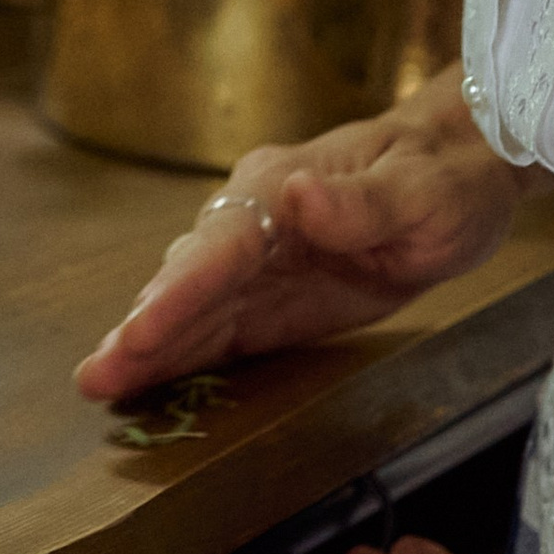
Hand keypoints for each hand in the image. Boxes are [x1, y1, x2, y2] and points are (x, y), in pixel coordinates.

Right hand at [76, 62, 551, 407]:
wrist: (458, 170)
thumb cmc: (443, 176)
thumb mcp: (421, 192)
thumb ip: (359, 202)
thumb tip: (295, 197)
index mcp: (278, 188)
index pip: (221, 245)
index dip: (179, 292)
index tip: (140, 329)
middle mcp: (252, 219)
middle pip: (188, 277)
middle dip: (143, 328)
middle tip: (96, 374)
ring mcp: (255, 258)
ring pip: (191, 305)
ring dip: (147, 346)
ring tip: (98, 384)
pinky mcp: (269, 295)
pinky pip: (217, 326)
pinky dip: (179, 353)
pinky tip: (142, 382)